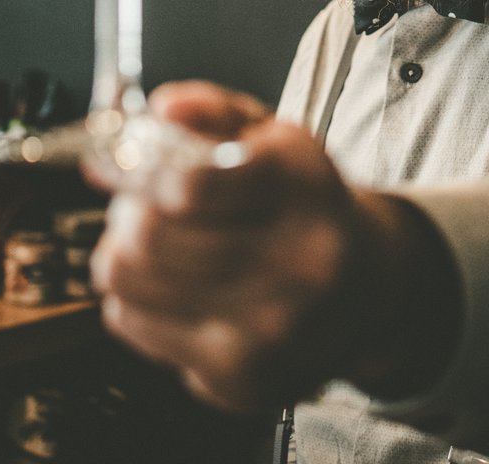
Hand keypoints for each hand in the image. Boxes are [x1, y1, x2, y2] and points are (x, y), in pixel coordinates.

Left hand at [85, 82, 460, 411]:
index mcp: (307, 190)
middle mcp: (297, 266)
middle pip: (150, 235)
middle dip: (129, 209)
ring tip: (152, 239)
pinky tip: (173, 284)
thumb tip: (162, 109)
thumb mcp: (275, 137)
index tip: (149, 168)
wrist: (366, 288)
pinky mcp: (241, 379)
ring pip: (129, 282)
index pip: (192, 186)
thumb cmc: (306, 204)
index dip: (150, 172)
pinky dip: (135, 297)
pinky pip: (133, 324)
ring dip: (123, 250)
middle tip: (141, 202)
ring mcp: (269, 332)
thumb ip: (215, 111)